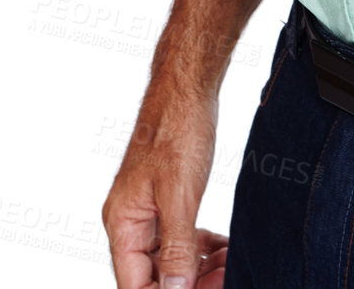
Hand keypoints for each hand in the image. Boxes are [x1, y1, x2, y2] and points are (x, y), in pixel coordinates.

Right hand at [102, 84, 228, 287]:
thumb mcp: (180, 195)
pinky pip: (180, 237)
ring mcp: (147, 210)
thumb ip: (177, 248)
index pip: (135, 285)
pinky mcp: (166, 199)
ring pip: (170, 258)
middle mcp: (129, 222)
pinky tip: (223, 248)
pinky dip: (201, 246)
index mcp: (123, 224)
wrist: (186, 85)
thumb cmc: (177, 130)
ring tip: (230, 264)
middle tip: (225, 278)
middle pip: (153, 276)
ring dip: (199, 267)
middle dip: (190, 282)